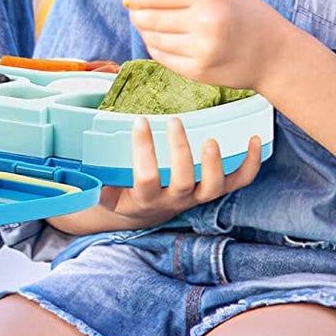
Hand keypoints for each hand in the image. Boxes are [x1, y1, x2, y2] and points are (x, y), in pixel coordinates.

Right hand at [77, 116, 262, 231]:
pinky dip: (250, 163)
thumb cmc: (121, 191)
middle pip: (181, 182)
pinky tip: (255, 139)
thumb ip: (95, 171)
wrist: (143, 214)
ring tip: (210, 139)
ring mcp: (196, 197)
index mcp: (144, 199)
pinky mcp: (213, 192)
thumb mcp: (103, 186)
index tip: (138, 122)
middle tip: (173, 122)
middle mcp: (173, 201)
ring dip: (213, 163)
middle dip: (179, 152)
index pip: (144, 178)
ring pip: (212, 187)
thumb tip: (80, 138)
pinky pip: (238, 182)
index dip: (142, 152)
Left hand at [123, 0, 290, 91]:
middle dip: (137, 14)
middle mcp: (204, 23)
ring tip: (160, 26)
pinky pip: (160, 56)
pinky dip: (157, 47)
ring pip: (150, 38)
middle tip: (139, 11)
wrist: (275, 55)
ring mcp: (199, 50)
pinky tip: (167, 41)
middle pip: (147, 17)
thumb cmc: (246, 18)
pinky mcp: (196, 71)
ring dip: (147, 31)